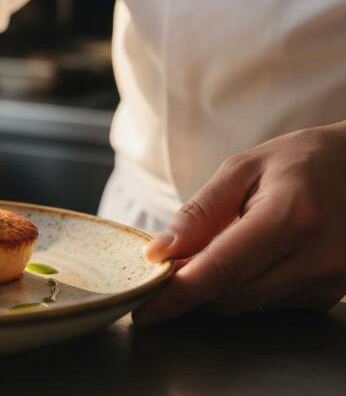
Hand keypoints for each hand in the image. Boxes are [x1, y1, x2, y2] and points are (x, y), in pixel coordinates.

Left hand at [135, 121, 345, 323]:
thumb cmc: (299, 161)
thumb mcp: (242, 169)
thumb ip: (198, 213)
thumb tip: (157, 254)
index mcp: (289, 218)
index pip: (219, 271)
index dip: (176, 295)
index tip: (143, 308)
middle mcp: (315, 257)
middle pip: (229, 298)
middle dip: (190, 289)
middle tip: (166, 267)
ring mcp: (328, 281)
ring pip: (246, 305)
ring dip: (217, 288)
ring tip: (212, 250)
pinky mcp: (329, 294)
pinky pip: (269, 303)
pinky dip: (245, 287)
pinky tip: (248, 257)